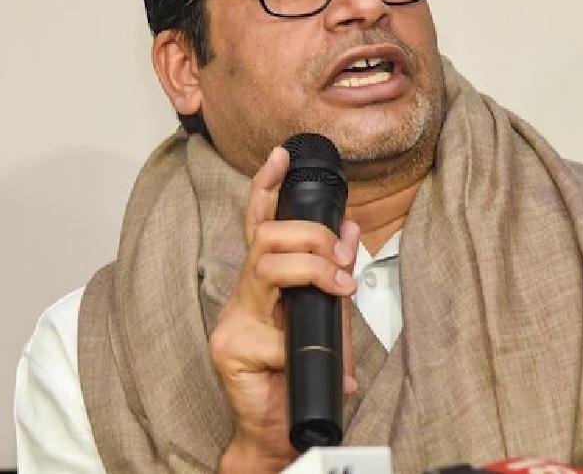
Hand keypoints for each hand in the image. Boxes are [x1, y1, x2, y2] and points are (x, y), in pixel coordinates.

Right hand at [210, 146, 358, 472]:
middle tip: (341, 262)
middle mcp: (244, 295)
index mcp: (264, 282)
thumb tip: (350, 228)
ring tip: (337, 286)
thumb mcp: (331, 314)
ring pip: (266, 269)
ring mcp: (233, 321)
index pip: (261, 224)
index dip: (266, 187)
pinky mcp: (232, 349)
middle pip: (267, 240)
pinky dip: (299, 339)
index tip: (281, 156)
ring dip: (310, 270)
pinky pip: (273, 330)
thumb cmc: (303, 372)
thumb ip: (336, 272)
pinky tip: (306, 354)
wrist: (283, 427)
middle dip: (310, 237)